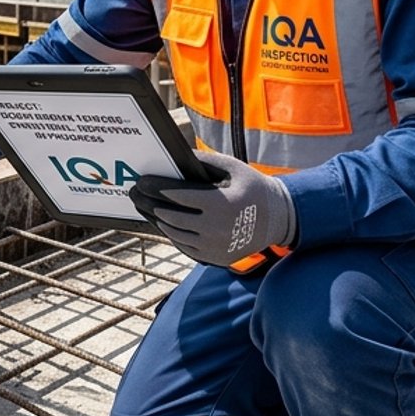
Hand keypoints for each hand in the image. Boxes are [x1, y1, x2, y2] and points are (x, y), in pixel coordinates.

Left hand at [130, 151, 296, 268]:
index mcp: (219, 204)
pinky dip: (173, 236)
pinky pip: (186, 247)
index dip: (157, 188)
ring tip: (148, 210)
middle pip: (172, 217)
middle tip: (136, 195)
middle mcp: (215, 228)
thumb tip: (177, 157)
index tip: (142, 182)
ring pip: (176, 235)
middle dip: (151, 205)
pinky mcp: (215, 258)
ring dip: (160, 222)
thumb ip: (204, 161)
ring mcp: (214, 246)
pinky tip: (165, 225)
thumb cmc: (252, 188)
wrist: (278, 219)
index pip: (178, 196)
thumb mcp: (232, 168)